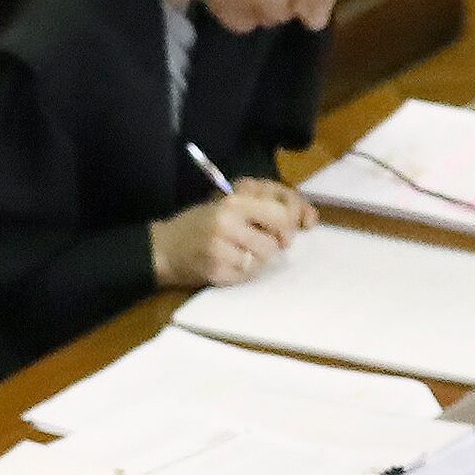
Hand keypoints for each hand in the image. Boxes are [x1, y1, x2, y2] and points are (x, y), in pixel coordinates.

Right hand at [150, 177, 308, 287]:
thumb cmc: (202, 223)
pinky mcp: (218, 271)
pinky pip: (250, 274)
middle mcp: (228, 221)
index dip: (293, 220)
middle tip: (263, 241)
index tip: (292, 227)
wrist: (166, 247)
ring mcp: (222, 247)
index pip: (282, 211)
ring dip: (259, 258)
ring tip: (239, 252)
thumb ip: (265, 205)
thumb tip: (309, 218)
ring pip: (266, 258)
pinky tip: (229, 264)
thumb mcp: (230, 202)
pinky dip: (244, 272)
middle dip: (276, 241)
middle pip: (278, 238)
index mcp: (233, 200)